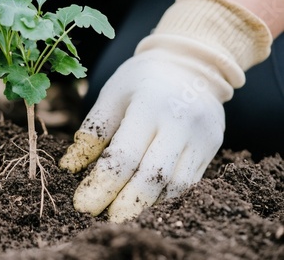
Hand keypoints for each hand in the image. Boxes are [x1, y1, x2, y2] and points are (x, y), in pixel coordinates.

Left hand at [60, 40, 226, 221]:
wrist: (190, 63)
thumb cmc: (141, 79)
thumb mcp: (111, 95)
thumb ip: (92, 132)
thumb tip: (69, 167)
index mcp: (150, 105)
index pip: (124, 156)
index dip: (102, 185)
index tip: (82, 205)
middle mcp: (181, 123)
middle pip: (154, 177)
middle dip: (127, 204)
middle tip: (105, 221)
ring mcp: (202, 137)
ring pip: (176, 186)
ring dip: (148, 204)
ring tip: (123, 214)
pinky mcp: (213, 147)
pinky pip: (190, 182)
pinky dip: (165, 196)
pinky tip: (146, 201)